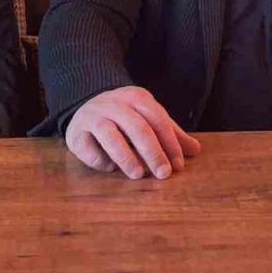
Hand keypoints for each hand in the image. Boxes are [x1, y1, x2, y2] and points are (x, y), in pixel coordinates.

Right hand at [65, 86, 201, 178]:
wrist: (86, 107)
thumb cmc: (125, 118)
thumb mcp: (148, 119)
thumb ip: (170, 134)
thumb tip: (196, 150)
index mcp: (136, 97)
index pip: (157, 119)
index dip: (169, 143)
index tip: (178, 166)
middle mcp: (114, 103)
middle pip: (136, 126)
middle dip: (152, 151)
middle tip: (163, 174)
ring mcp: (93, 115)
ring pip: (109, 134)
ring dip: (125, 156)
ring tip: (138, 175)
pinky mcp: (76, 132)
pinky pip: (87, 146)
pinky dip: (99, 159)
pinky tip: (110, 168)